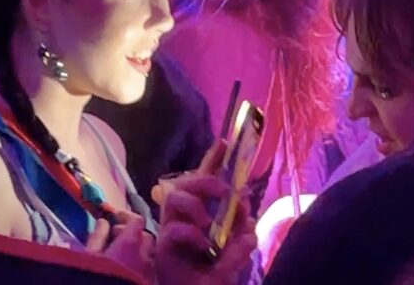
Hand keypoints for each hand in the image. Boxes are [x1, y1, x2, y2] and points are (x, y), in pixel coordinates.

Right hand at [88, 211, 153, 279]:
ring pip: (150, 257)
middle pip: (146, 237)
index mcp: (130, 244)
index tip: (114, 219)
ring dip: (139, 254)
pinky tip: (128, 276)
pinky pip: (150, 274)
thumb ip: (97, 237)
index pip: (136, 221)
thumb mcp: (88, 259)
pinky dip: (141, 270)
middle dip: (133, 235)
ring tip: (122, 260)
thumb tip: (103, 222)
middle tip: (115, 240)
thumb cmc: (95, 279)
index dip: (125, 217)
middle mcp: (146, 257)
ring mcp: (150, 275)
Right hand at [154, 151, 256, 284]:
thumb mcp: (232, 265)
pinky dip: (192, 234)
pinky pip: (173, 228)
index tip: (224, 142)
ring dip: (195, 205)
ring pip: (174, 196)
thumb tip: (250, 227)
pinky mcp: (163, 247)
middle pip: (186, 181)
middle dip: (206, 179)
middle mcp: (183, 217)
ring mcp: (171, 229)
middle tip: (225, 191)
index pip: (205, 181)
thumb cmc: (206, 282)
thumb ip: (241, 247)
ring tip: (209, 224)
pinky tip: (205, 247)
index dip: (212, 160)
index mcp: (201, 216)